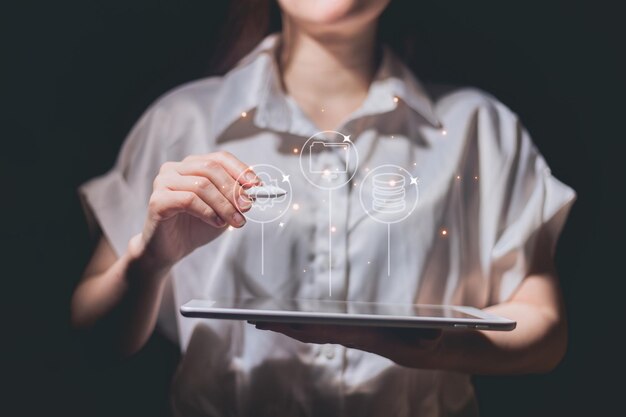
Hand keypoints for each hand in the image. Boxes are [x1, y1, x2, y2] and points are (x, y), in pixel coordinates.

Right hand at [131, 151, 258, 269]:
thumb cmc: (196, 226)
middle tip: (247, 207)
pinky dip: (208, 212)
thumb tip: (255, 189)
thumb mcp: (223, 208)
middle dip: (233, 189)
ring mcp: (163, 182)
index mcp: (191, 165)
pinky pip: (188, 200)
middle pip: (211, 168)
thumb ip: (236, 197)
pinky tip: (217, 222)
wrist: (171, 249)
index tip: (257, 185)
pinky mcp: (158, 200)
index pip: (219, 158)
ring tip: (236, 221)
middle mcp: (174, 169)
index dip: (240, 170)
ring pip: (201, 185)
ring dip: (224, 204)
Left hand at [254, 322, 443, 368]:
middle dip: (282, 327)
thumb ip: (429, 338)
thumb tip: (431, 337)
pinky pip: (315, 327)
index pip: (327, 331)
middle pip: (308, 332)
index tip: (283, 323)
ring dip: (284, 326)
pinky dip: (297, 323)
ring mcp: (343, 334)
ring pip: (308, 331)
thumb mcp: (429, 337)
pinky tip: (285, 319)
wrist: (419, 349)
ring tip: (260, 319)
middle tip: (255, 319)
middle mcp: (346, 336)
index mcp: (360, 335)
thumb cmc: (422, 338)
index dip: (304, 327)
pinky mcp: (344, 330)